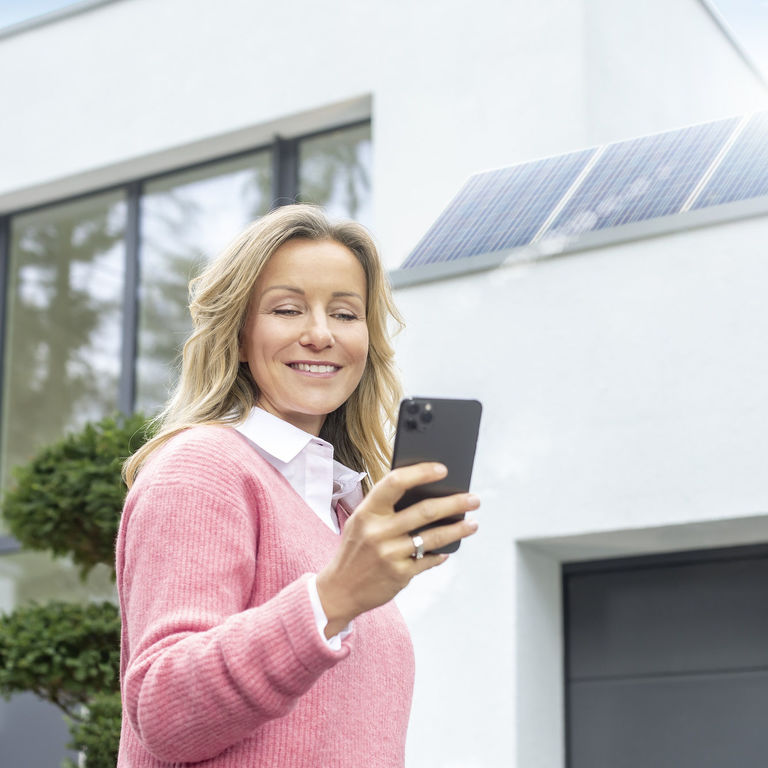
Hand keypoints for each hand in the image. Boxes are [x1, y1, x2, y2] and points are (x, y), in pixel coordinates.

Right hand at [316, 462, 479, 637]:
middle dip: (454, 503)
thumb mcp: (360, 523)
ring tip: (472, 523)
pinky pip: (428, 560)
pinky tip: (449, 549)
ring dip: (458, 529)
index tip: (442, 469)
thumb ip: (384, 508)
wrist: (339, 590)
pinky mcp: (399, 574)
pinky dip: (441, 553)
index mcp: (367, 512)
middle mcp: (378, 531)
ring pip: (433, 537)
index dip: (420, 472)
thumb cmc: (355, 550)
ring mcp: (389, 554)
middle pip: (424, 511)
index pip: (395, 483)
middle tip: (474, 499)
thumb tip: (425, 493)